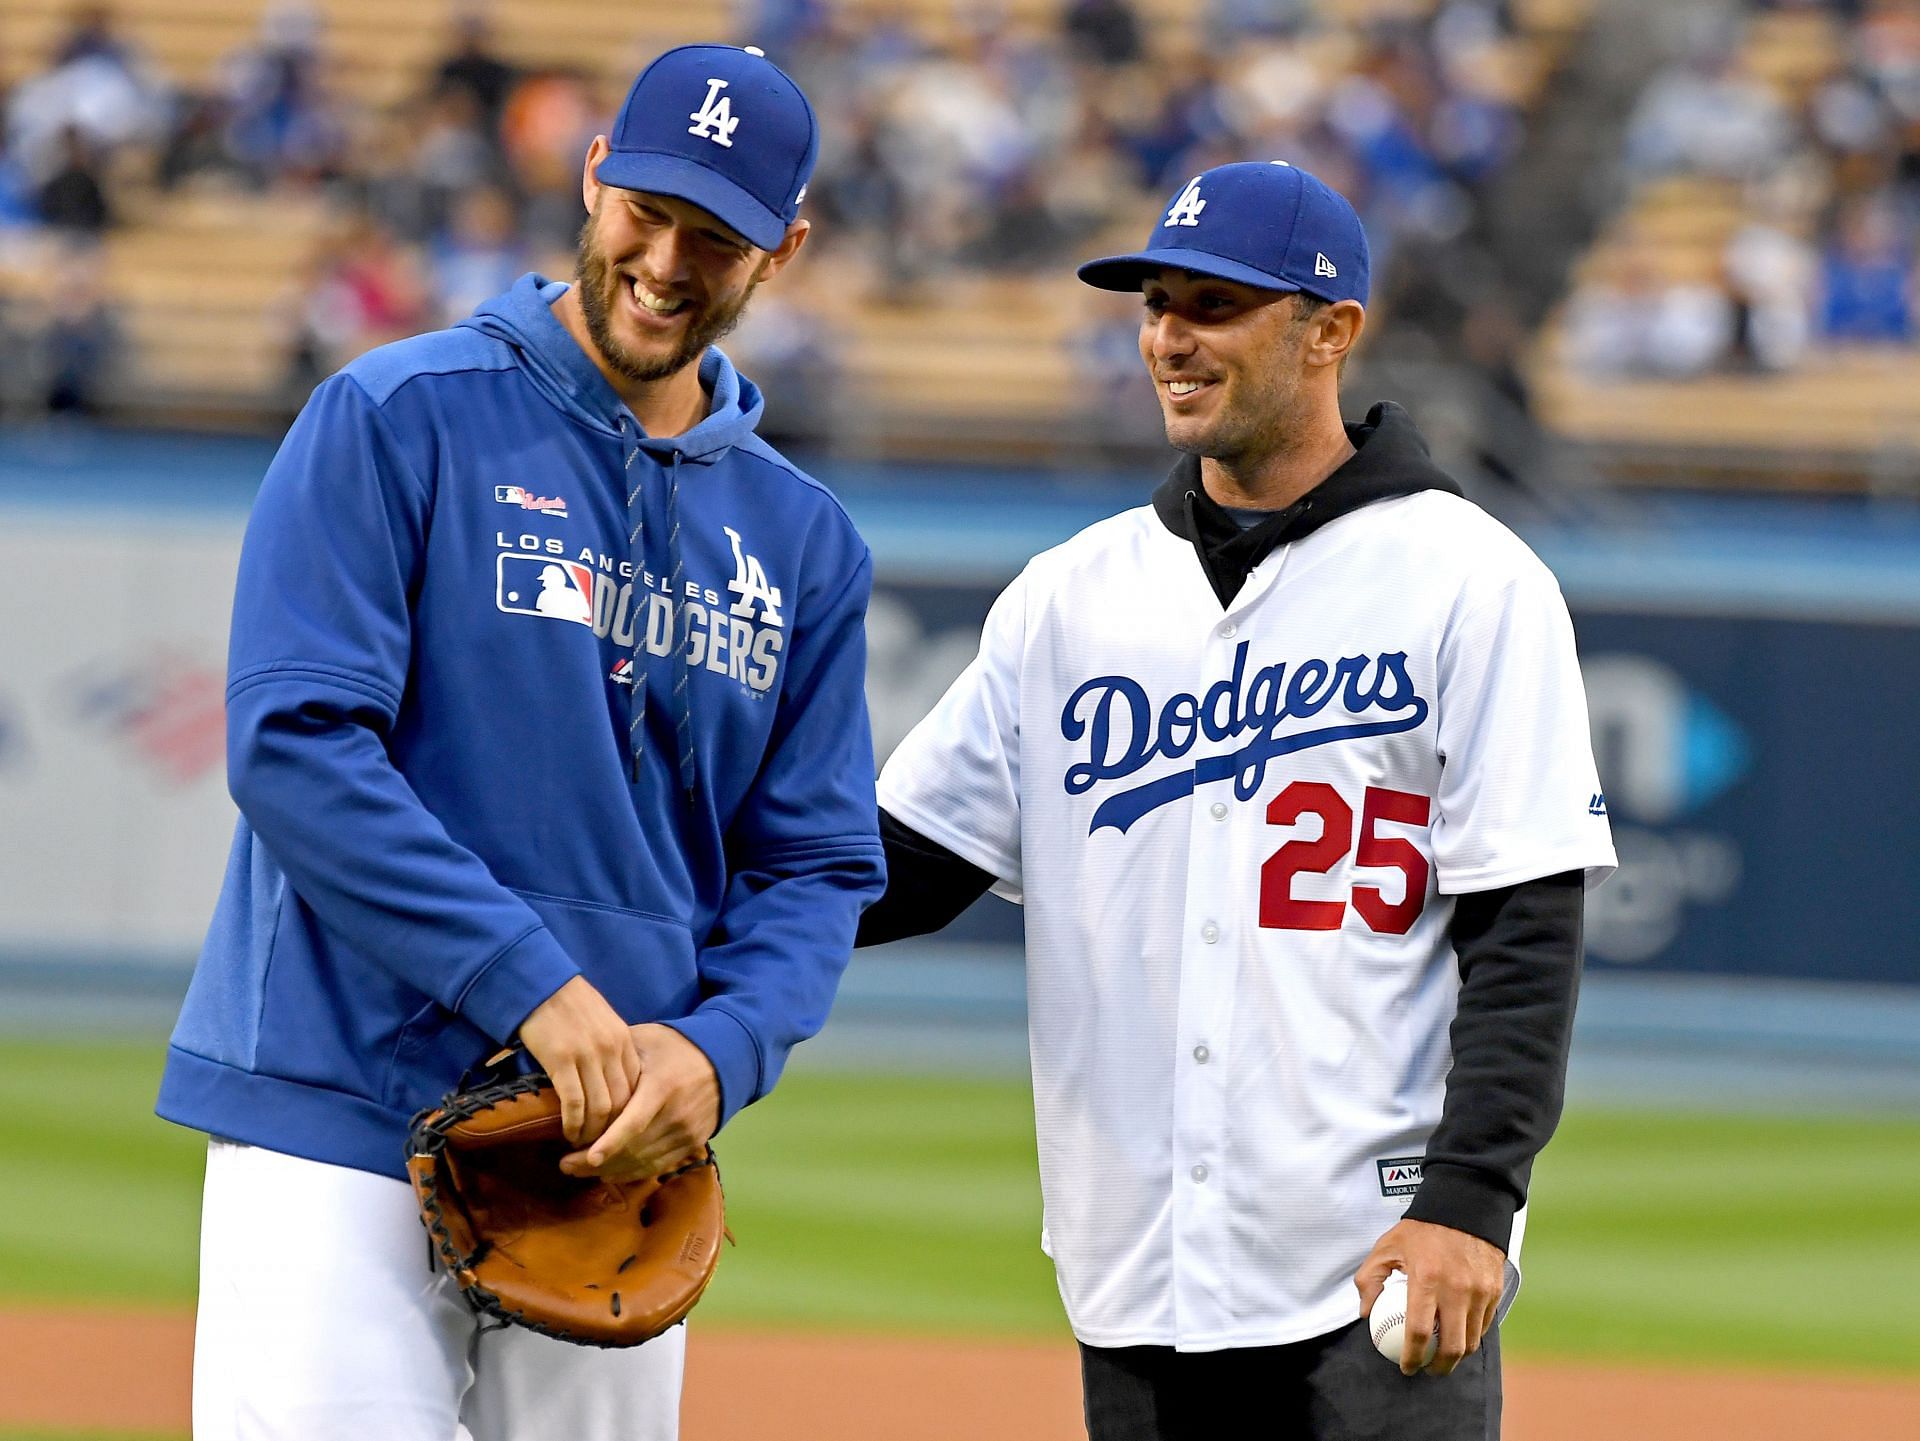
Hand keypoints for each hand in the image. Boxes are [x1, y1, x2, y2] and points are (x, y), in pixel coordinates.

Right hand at [516, 976, 642, 1147]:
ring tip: (583, 1143)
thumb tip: (615, 1078)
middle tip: (601, 1144)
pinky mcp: (561, 1060)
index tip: (617, 1128)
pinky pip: (574, 1103)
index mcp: (624, 1038)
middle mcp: (611, 1048)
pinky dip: (573, 1124)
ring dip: (593, 1132)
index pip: (637, 1086)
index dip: (628, 1113)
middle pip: (622, 1102)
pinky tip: (568, 1132)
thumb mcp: (603, 1020)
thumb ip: (613, 1047)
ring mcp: (587, 1055)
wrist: (540, 983)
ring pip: (601, 1108)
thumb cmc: (569, 1002)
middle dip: (613, 1129)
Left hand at [560, 1023, 719, 1181]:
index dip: (609, 1143)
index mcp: (662, 1087)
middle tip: (565, 1165)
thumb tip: (580, 1065)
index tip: (585, 1157)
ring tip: (579, 1170)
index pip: (633, 1123)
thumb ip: (616, 1056)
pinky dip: (631, 1172)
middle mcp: (677, 1115)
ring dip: (610, 1170)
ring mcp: (687, 1133)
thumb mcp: (647, 1041)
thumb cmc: (676, 1047)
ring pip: (643, 1162)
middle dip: (595, 1163)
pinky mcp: (692, 1145)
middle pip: (633, 1149)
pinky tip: (609, 1171)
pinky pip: (657, 1166)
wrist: (724, 1060)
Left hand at [1355, 1219, 1504, 1375]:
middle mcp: (1457, 1289)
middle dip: (1439, 1367)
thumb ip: (1370, 1279)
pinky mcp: (1495, 1291)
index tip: (1406, 1367)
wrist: (1465, 1207)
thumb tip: (1366, 1313)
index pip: (1420, 1332)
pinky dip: (1471, 1337)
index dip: (1413, 1357)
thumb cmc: (1422, 1229)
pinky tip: (1458, 1337)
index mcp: (1427, 1278)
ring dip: (1457, 1356)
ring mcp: (1480, 1291)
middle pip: (1452, 1346)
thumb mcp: (1386, 1246)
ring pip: (1471, 1340)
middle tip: (1427, 1370)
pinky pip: (1484, 1325)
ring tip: (1443, 1358)